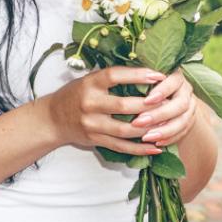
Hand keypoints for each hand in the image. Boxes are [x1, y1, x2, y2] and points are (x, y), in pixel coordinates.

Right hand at [43, 66, 166, 156]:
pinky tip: (155, 148)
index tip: (158, 75)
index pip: (115, 76)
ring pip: (125, 129)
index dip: (137, 75)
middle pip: (123, 105)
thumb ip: (111, 78)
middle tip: (169, 102)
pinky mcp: (94, 140)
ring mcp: (91, 124)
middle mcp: (89, 103)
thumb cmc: (75, 95)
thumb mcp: (88, 80)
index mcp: (89, 83)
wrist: (52, 119)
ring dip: (148, 129)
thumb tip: (144, 71)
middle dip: (149, 105)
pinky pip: (120, 146)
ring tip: (167, 125)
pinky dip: (139, 149)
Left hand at [131, 69, 197, 147]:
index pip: (173, 82)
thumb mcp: (143, 79)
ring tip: (146, 137)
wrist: (167, 96)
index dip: (162, 91)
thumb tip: (118, 82)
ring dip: (165, 131)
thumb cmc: (146, 83)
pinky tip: (156, 144)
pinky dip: (170, 139)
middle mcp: (185, 90)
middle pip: (180, 104)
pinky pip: (183, 132)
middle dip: (159, 114)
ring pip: (183, 121)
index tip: (147, 100)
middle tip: (139, 122)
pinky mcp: (190, 121)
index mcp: (176, 75)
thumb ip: (138, 80)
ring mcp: (190, 107)